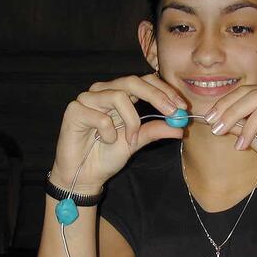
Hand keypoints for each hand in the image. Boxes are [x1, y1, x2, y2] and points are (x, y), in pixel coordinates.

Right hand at [50, 74, 186, 192]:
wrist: (85, 175)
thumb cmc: (107, 155)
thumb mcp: (137, 142)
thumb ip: (155, 131)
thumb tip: (180, 128)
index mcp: (120, 95)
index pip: (144, 82)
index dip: (164, 91)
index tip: (182, 107)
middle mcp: (103, 91)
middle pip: (132, 81)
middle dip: (156, 96)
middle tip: (172, 113)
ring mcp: (87, 98)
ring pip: (118, 97)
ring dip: (131, 122)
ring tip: (130, 140)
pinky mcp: (74, 110)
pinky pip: (101, 117)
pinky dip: (109, 133)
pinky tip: (105, 141)